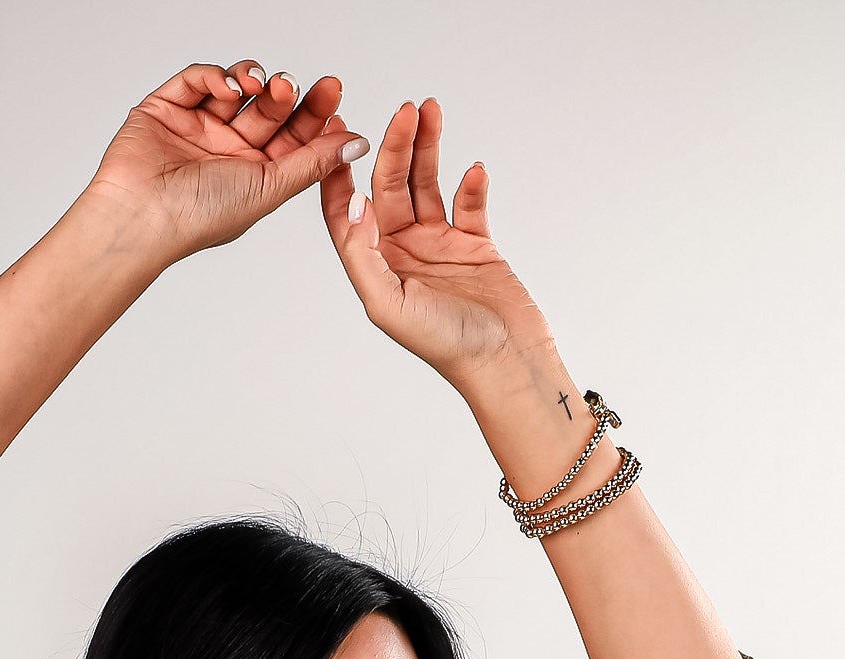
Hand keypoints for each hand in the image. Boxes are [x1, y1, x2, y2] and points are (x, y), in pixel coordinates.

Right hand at [87, 59, 367, 265]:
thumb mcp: (268, 188)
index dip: (314, 113)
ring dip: (254, 79)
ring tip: (261, 85)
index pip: (293, 135)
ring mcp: (198, 126)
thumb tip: (357, 143)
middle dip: (286, 93)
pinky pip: (198, 78)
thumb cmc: (199, 217)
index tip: (333, 94)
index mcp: (254, 174)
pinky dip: (216, 76)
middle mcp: (228, 150)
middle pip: (269, 108)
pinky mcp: (168, 107)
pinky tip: (229, 90)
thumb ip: (313, 162)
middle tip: (292, 86)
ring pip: (237, 87)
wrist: (141, 217)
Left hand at [321, 101, 550, 390]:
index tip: (339, 134)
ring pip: (427, 185)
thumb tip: (353, 203)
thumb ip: (363, 254)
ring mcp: (439, 246)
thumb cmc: (445, 345)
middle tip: (404, 111)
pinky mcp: (475, 245)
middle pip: (391, 187)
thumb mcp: (388, 304)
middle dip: (395, 146)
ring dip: (428, 149)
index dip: (341, 174)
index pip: (349, 213)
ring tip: (430, 113)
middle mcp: (402, 253)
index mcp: (376, 267)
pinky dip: (471, 184)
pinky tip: (474, 170)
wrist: (505, 360)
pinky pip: (469, 204)